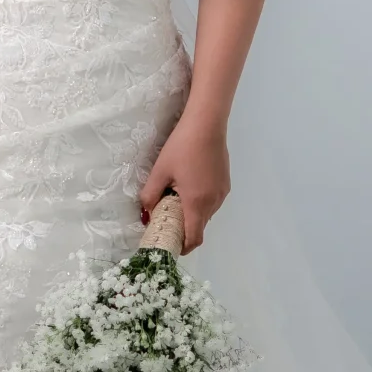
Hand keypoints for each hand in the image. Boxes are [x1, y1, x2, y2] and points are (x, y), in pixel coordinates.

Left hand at [140, 119, 230, 251]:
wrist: (206, 124)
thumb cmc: (181, 147)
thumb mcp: (160, 171)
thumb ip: (150, 195)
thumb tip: (145, 212)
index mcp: (197, 203)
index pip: (194, 238)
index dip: (184, 247)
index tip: (172, 247)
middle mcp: (214, 202)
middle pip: (200, 226)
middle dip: (185, 229)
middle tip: (168, 220)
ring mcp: (222, 192)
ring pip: (207, 213)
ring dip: (194, 214)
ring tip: (176, 200)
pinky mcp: (226, 182)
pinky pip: (213, 201)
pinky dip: (202, 203)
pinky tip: (190, 187)